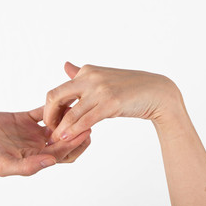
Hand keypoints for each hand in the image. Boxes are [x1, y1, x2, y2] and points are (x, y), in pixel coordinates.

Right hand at [0, 106, 90, 176]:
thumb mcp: (2, 164)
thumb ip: (27, 166)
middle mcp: (35, 146)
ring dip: (67, 117)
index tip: (88, 130)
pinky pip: (42, 111)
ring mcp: (30, 132)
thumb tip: (52, 162)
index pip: (61, 152)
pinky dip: (52, 106)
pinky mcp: (23, 119)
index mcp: (34, 158)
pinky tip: (62, 97)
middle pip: (64, 140)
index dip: (75, 142)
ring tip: (79, 105)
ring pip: (55, 124)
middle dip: (77, 132)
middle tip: (89, 118)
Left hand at [44, 62, 182, 141]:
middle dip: (48, 116)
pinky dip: (74, 131)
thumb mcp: (102, 77)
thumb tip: (65, 65)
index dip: (48, 108)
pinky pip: (86, 120)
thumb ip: (81, 74)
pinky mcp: (111, 103)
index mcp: (86, 71)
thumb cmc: (128, 88)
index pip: (57, 90)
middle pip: (56, 97)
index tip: (49, 121)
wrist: (156, 92)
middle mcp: (90, 77)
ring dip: (60, 129)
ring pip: (71, 113)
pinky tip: (67, 138)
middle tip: (49, 130)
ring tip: (55, 140)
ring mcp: (100, 90)